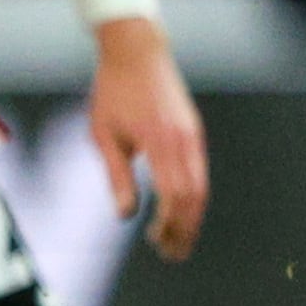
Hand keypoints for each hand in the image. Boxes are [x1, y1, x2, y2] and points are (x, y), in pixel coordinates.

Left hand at [89, 16, 207, 257]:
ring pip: (201, 187)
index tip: (157, 243)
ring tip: (175, 239)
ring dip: (190, 217)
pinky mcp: (194, 133)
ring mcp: (193, 136)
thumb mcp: (104, 134)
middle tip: (171, 254)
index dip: (169, 224)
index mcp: (160, 142)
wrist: (137, 51)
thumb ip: (117, 175)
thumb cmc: (114, 91)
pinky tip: (177, 211)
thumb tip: (126, 214)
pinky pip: (199, 173)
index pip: (173, 195)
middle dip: (184, 229)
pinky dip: (191, 197)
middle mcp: (184, 140)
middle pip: (194, 197)